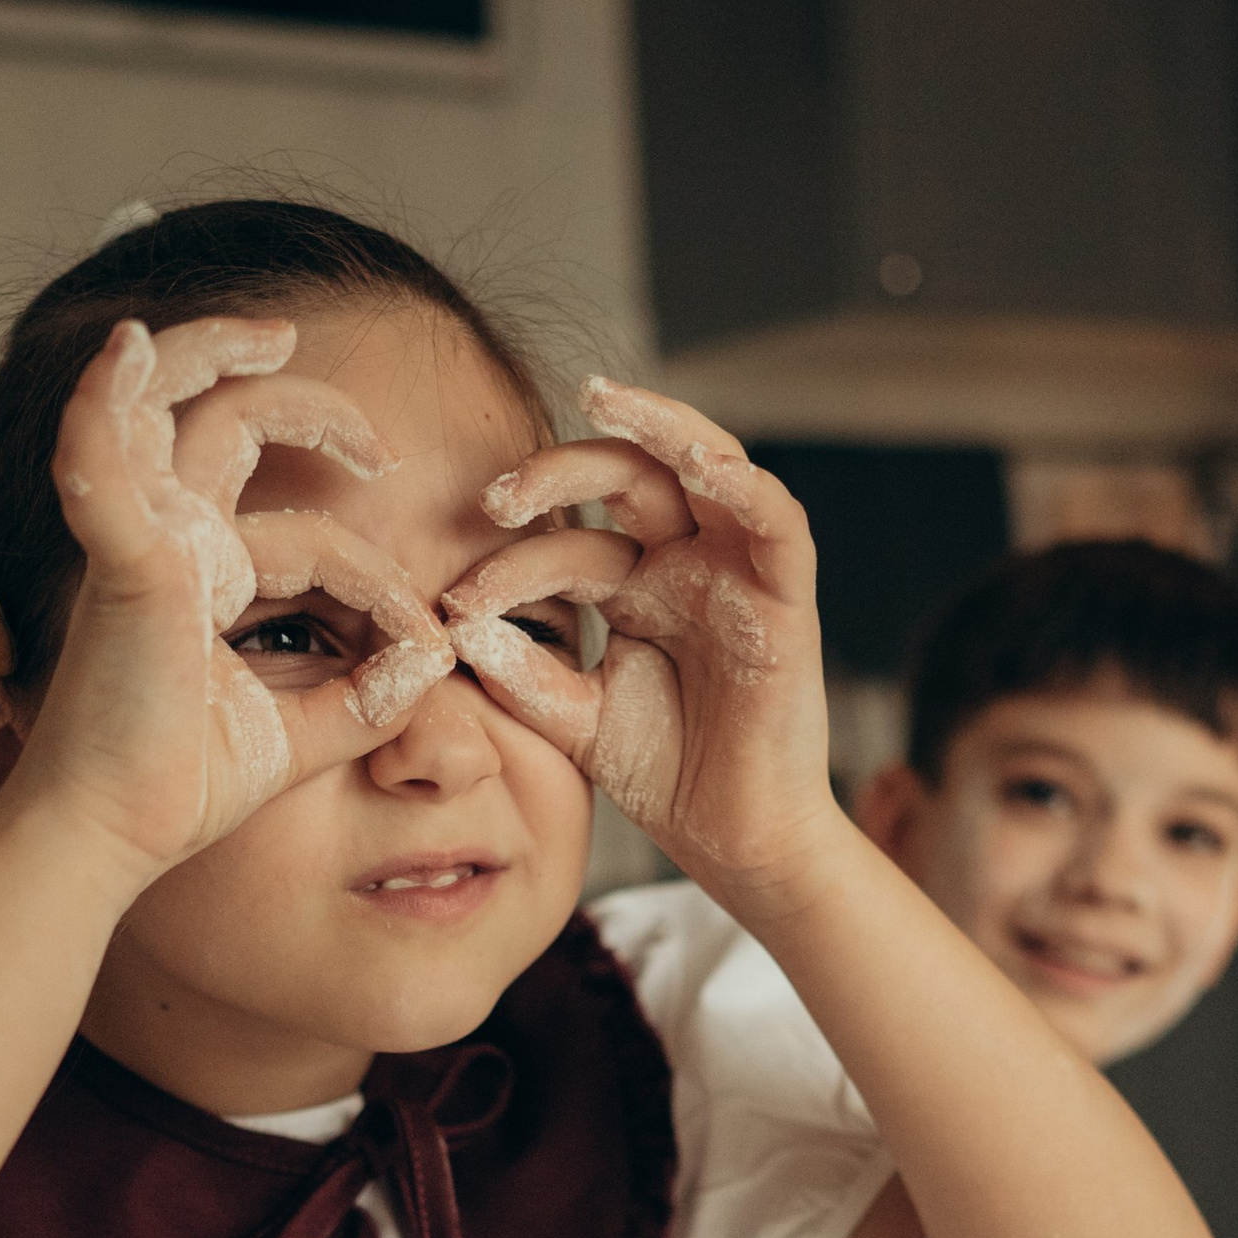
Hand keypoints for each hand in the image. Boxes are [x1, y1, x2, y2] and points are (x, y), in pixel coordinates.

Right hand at [1, 316, 454, 879]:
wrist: (115, 835)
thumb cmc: (180, 788)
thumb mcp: (299, 736)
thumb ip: (364, 700)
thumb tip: (433, 664)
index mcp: (206, 578)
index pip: (315, 539)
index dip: (386, 583)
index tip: (433, 642)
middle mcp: (170, 545)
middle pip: (224, 428)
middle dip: (302, 403)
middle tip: (372, 432)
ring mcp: (141, 544)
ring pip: (167, 412)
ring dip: (208, 355)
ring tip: (268, 332)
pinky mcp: (124, 562)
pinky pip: (102, 462)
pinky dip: (103, 402)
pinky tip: (125, 351)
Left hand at [442, 382, 837, 905]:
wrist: (734, 842)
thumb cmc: (666, 775)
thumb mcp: (574, 719)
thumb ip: (524, 674)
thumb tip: (459, 626)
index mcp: (636, 586)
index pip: (570, 541)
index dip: (509, 561)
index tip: (451, 601)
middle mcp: (687, 564)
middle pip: (631, 477)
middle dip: (563, 469)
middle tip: (498, 495)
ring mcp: (737, 573)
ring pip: (708, 467)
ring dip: (660, 425)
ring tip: (604, 396)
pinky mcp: (785, 597)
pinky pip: (776, 523)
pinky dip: (747, 485)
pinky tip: (705, 463)